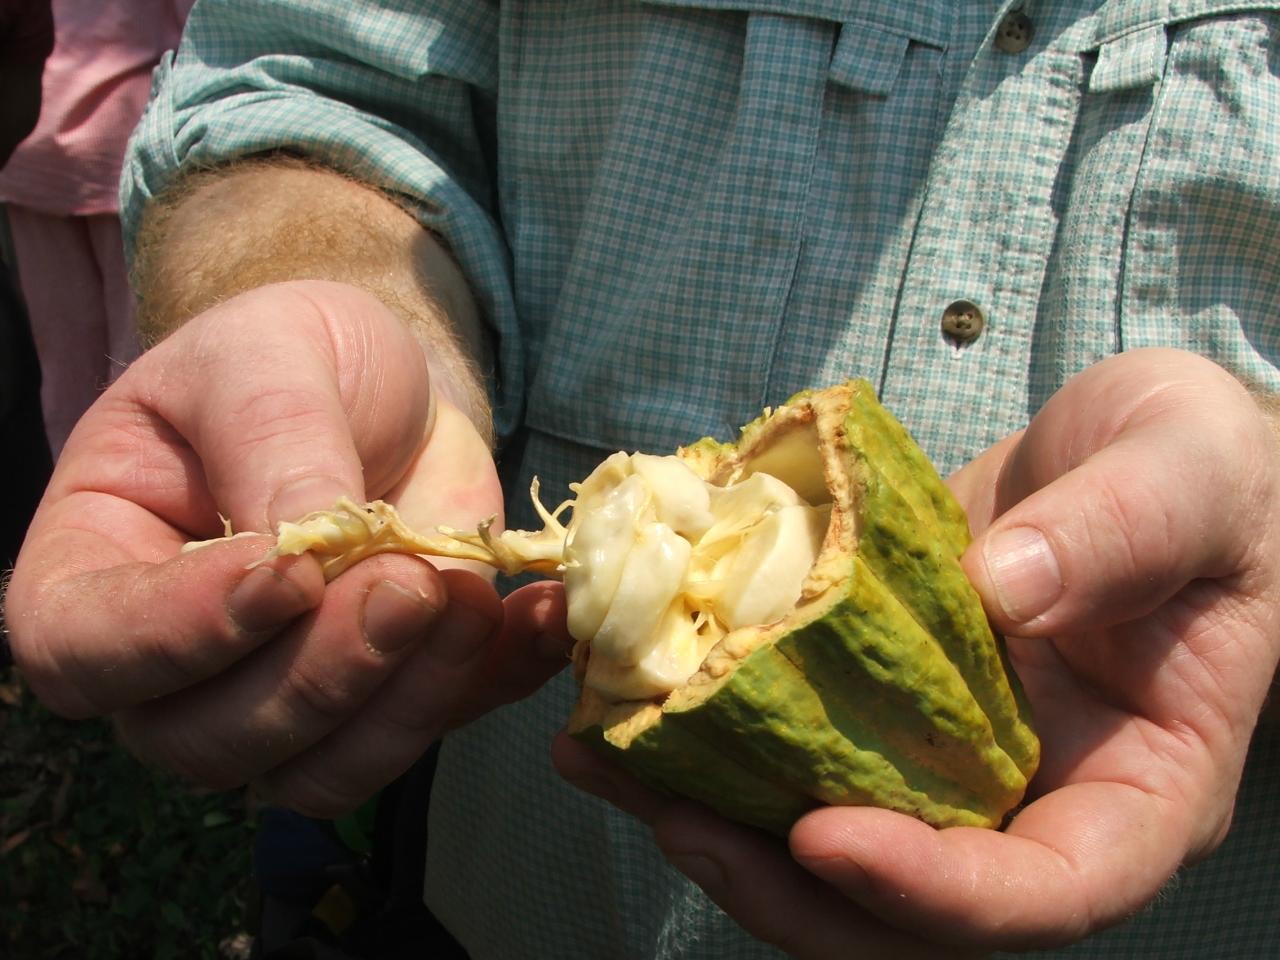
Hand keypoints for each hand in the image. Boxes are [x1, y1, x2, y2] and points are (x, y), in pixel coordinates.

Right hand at [5, 280, 570, 815]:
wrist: (379, 389)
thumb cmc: (286, 359)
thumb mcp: (267, 358)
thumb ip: (273, 440)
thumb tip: (306, 547)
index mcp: (94, 566)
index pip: (89, 648)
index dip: (183, 634)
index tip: (288, 575)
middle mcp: (171, 664)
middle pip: (212, 735)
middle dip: (323, 672)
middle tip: (408, 581)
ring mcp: (275, 699)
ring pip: (321, 768)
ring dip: (408, 700)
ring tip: (471, 599)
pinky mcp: (382, 700)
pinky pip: (427, 733)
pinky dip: (490, 686)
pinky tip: (536, 619)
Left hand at [554, 348, 1279, 956]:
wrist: (1142, 449)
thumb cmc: (1204, 466)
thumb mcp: (1190, 470)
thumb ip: (1121, 532)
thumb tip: (1008, 590)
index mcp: (1142, 784)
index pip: (1051, 891)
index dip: (939, 894)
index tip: (827, 838)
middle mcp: (1038, 797)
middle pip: (911, 908)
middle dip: (786, 886)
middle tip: (675, 815)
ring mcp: (950, 757)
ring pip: (831, 842)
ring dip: (716, 820)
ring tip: (604, 759)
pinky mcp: (883, 702)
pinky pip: (796, 748)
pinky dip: (709, 737)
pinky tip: (625, 697)